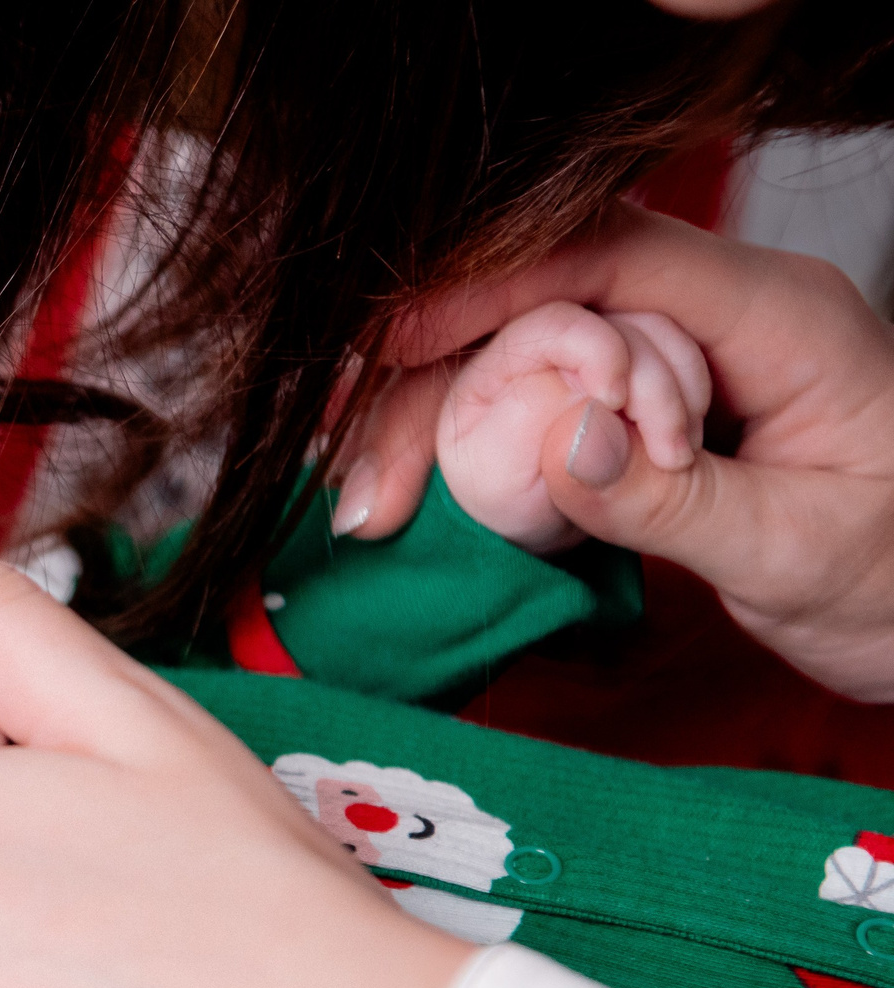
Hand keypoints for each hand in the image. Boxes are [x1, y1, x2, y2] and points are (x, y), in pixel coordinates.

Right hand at [338, 203, 893, 700]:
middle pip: (547, 304)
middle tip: (360, 469)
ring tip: (365, 498)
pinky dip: (471, 442)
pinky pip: (545, 398)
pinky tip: (410, 484)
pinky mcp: (652, 408)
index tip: (395, 350)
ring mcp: (684, 360)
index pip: (614, 259)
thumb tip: (565, 442)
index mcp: (777, 316)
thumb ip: (679, 500)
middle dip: (437, 376)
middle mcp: (722, 317)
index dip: (492, 290)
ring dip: (438, 418)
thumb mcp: (800, 553)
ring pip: (530, 354)